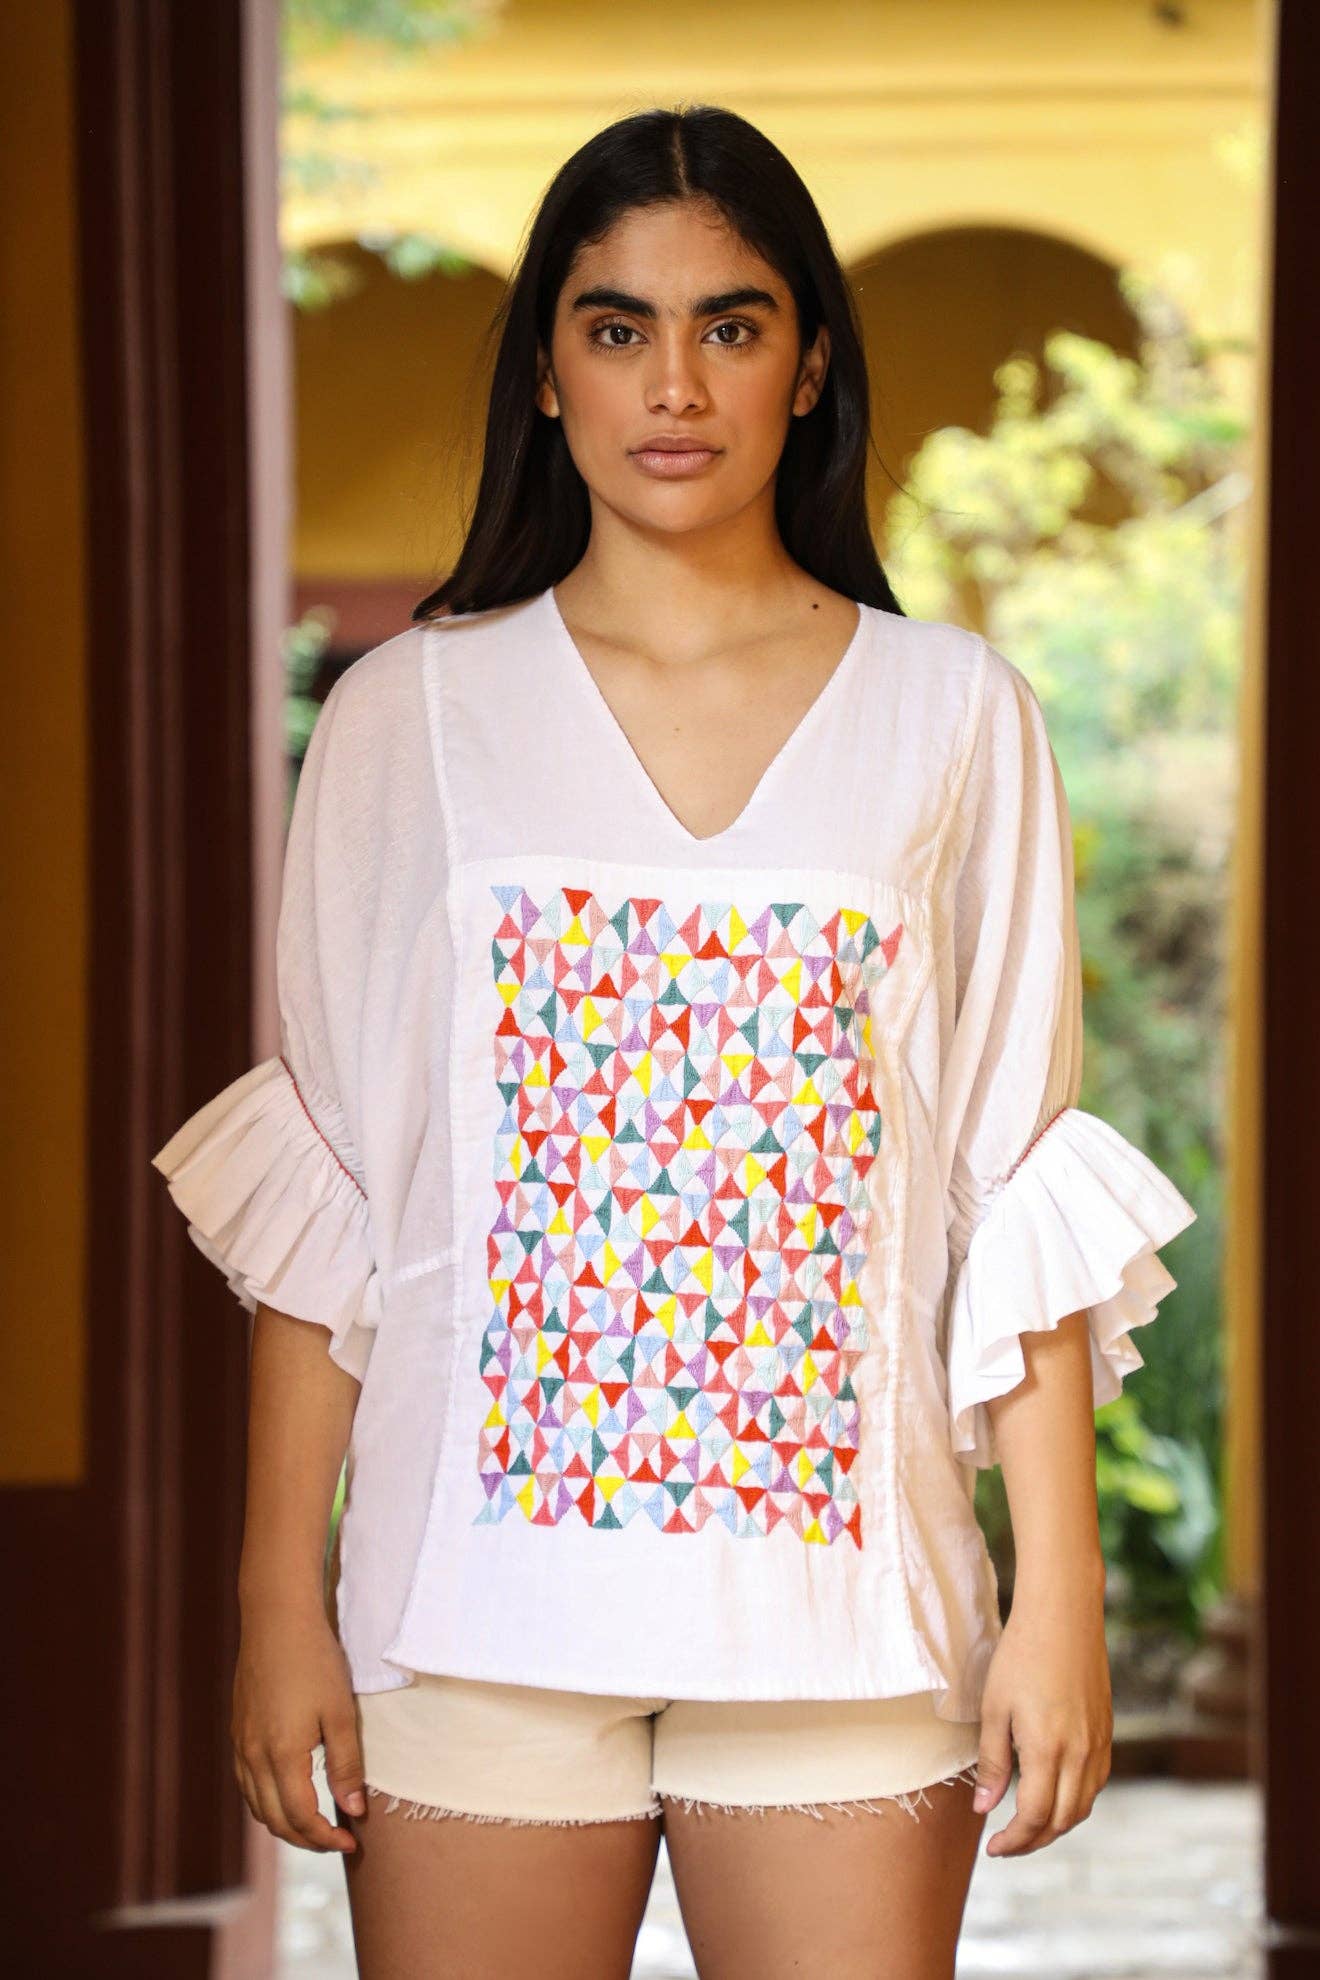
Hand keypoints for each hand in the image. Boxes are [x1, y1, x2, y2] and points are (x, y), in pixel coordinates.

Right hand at [231, 1595, 366, 1852]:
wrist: (277, 1620)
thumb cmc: (315, 1661)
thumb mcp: (340, 1713)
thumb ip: (346, 1766)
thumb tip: (353, 1810)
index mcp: (281, 1756)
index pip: (300, 1818)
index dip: (326, 1838)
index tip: (351, 1843)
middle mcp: (253, 1757)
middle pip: (275, 1820)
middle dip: (306, 1840)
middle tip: (337, 1841)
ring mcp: (240, 1744)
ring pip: (257, 1806)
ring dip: (284, 1824)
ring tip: (315, 1825)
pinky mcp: (237, 1731)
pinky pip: (247, 1783)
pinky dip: (267, 1802)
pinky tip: (287, 1794)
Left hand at [971, 1575, 1112, 1856]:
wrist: (1064, 1615)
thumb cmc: (1021, 1655)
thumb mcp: (995, 1707)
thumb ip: (992, 1761)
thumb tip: (985, 1808)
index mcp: (1048, 1749)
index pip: (1034, 1816)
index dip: (1013, 1840)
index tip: (993, 1847)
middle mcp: (1080, 1753)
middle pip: (1062, 1820)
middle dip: (1034, 1840)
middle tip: (1006, 1844)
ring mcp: (1099, 1744)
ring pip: (1082, 1806)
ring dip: (1056, 1824)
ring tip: (1027, 1825)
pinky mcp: (1107, 1732)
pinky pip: (1095, 1783)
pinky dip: (1074, 1800)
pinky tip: (1053, 1794)